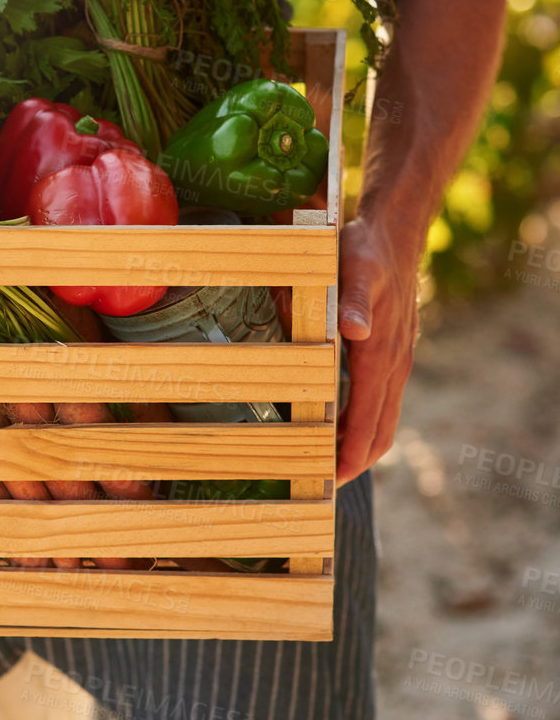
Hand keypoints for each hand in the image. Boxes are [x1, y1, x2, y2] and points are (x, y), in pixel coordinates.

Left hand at [336, 216, 419, 484]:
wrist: (393, 233)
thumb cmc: (366, 250)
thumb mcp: (353, 268)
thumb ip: (350, 300)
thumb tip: (354, 331)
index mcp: (380, 353)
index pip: (367, 417)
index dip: (350, 452)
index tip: (331, 479)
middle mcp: (392, 364)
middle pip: (379, 429)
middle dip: (355, 461)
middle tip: (324, 487)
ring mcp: (395, 361)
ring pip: (383, 418)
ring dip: (360, 446)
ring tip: (330, 468)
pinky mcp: (390, 354)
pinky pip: (381, 400)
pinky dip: (364, 423)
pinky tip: (342, 427)